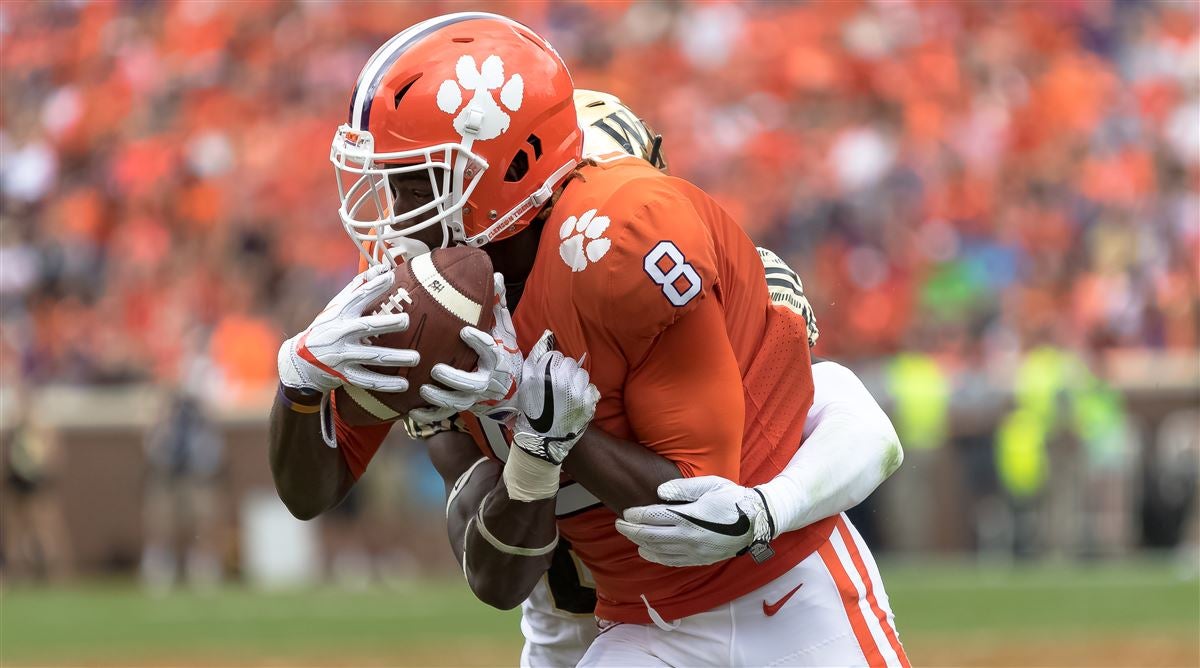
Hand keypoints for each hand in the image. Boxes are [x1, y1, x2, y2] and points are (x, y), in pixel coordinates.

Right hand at [277, 264, 418, 393]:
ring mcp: (341, 356)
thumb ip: (357, 288)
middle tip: (406, 321)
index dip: (373, 287)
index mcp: (339, 314)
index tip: (390, 276)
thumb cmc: (326, 328)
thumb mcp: (336, 308)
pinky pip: (368, 380)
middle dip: (386, 323)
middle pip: (365, 327)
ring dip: (395, 358)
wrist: (300, 361)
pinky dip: (386, 384)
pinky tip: (405, 385)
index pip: (356, 297)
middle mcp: (339, 334)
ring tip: (416, 358)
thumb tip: (381, 268)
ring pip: (371, 357)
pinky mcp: (344, 375)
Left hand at [413, 273, 522, 421]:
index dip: (478, 342)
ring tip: (422, 389)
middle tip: (436, 369)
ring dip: (439, 398)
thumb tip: (498, 275)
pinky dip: (428, 415)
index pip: (490, 350)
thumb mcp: (504, 328)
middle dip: (454, 379)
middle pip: (472, 384)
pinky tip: (411, 411)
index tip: (464, 332)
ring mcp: (474, 397)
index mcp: (497, 358)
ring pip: (457, 402)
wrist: (511, 386)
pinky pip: (444, 416)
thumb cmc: (502, 351)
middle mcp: (487, 381)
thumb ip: (497, 305)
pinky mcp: (463, 408)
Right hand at [510, 330, 598, 464]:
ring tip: (566, 393)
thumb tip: (547, 336)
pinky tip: (574, 401)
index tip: (548, 376)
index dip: (551, 365)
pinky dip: (584, 392)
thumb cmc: (531, 411)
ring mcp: (577, 392)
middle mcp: (562, 381)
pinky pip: (590, 388)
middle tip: (557, 385)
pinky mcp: (588, 402)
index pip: (555, 356)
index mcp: (545, 375)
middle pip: (570, 363)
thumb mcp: (525, 384)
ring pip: (582, 374)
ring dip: (575, 380)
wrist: (542, 440)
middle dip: (564, 371)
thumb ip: (534, 358)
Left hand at [615, 476, 776, 565]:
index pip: (655, 518)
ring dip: (642, 544)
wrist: (757, 521)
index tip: (626, 511)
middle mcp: (690, 538)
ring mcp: (695, 551)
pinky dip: (657, 558)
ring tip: (630, 536)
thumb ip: (683, 488)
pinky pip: (673, 561)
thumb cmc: (733, 498)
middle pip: (652, 536)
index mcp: (690, 517)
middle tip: (619, 524)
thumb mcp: (710, 485)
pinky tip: (647, 552)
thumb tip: (659, 493)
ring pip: (660, 551)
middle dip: (632, 530)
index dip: (637, 515)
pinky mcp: (701, 559)